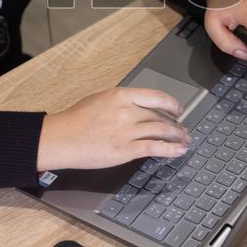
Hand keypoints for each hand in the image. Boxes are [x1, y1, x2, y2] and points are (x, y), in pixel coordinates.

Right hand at [36, 88, 189, 170]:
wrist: (62, 138)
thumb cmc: (76, 119)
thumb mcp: (101, 99)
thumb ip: (122, 100)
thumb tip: (141, 105)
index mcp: (121, 95)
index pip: (156, 97)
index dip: (172, 104)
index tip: (178, 109)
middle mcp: (127, 111)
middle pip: (160, 116)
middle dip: (176, 124)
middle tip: (183, 130)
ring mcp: (126, 131)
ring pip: (161, 131)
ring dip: (177, 137)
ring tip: (184, 141)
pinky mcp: (124, 150)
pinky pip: (154, 148)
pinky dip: (170, 149)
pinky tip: (178, 151)